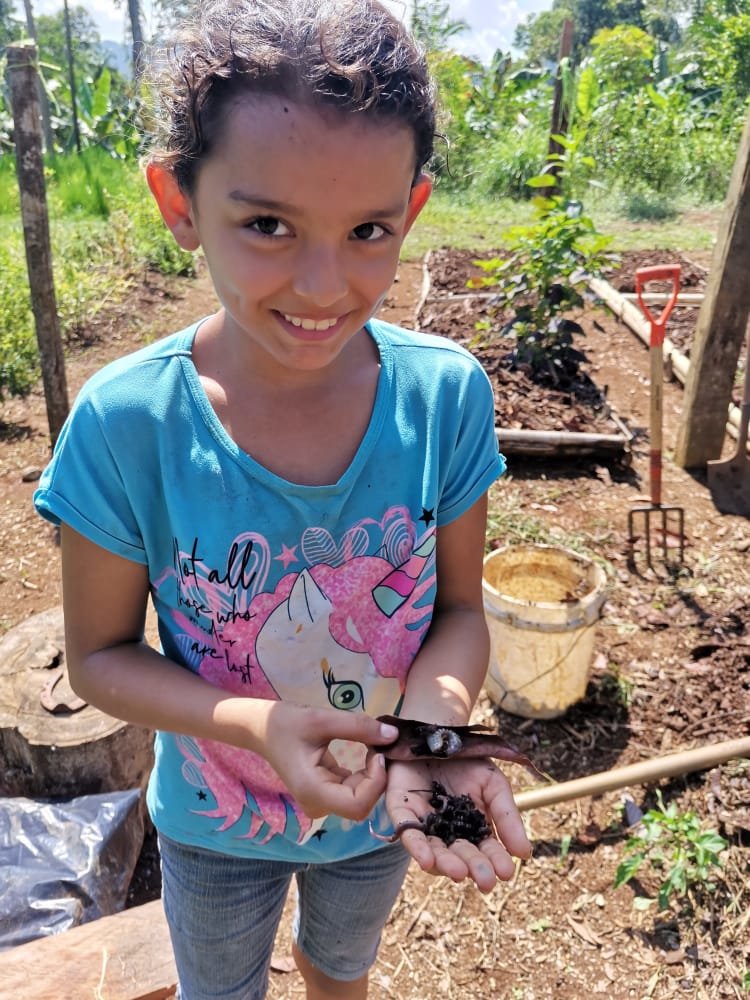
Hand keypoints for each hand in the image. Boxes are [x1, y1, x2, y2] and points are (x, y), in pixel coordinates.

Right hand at [261, 703, 398, 821]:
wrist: (262, 728)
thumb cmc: (285, 723)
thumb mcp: (321, 719)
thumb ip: (358, 727)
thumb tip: (393, 736)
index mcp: (313, 791)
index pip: (358, 805)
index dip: (376, 781)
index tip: (378, 751)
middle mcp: (317, 803)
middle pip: (362, 804)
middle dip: (377, 777)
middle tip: (380, 745)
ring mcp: (321, 801)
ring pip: (361, 799)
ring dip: (373, 775)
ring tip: (373, 745)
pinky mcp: (326, 793)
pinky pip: (354, 790)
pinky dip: (365, 773)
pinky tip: (367, 751)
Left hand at [384, 757, 531, 892]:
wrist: (441, 732)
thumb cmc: (468, 760)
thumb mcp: (494, 785)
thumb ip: (507, 816)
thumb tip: (525, 854)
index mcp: (472, 829)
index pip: (485, 851)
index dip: (495, 862)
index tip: (507, 872)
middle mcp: (447, 832)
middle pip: (460, 856)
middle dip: (473, 869)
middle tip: (486, 881)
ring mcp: (423, 823)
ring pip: (433, 851)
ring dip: (445, 864)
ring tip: (459, 873)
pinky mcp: (401, 811)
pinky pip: (406, 833)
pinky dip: (417, 847)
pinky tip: (427, 860)